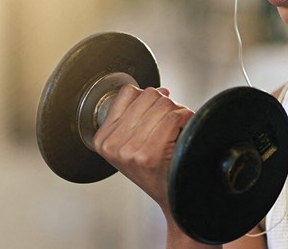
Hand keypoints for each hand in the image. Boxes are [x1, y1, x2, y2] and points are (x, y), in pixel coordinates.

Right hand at [92, 84, 193, 211]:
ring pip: (162, 104)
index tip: (155, 112)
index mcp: (102, 139)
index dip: (148, 98)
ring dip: (176, 111)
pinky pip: (172, 117)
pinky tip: (184, 128)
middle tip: (170, 120)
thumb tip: (158, 91)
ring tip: (177, 127)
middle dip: (164, 104)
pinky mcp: (149, 154)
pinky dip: (184, 117)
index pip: (127, 93)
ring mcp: (129, 151)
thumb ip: (136, 114)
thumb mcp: (132, 143)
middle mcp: (112, 145)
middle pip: (147, 95)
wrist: (171, 196)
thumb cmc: (155, 170)